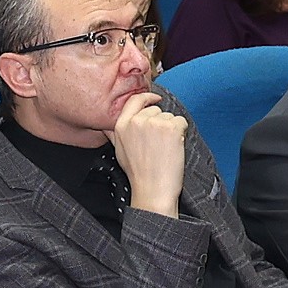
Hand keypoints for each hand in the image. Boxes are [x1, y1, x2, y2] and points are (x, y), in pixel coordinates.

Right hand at [112, 94, 189, 214]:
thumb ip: (114, 133)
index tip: (155, 99)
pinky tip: (174, 147)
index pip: (135, 100)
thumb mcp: (119, 150)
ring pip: (169, 116)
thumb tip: (106, 125)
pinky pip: (181, 122)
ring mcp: (154, 123)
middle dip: (160, 122)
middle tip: (158, 143)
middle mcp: (137, 121)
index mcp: (122, 125)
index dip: (147, 98)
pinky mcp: (170, 128)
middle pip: (156, 110)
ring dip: (171, 129)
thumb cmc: (138, 173)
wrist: (153, 189)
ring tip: (164, 148)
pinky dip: (182, 133)